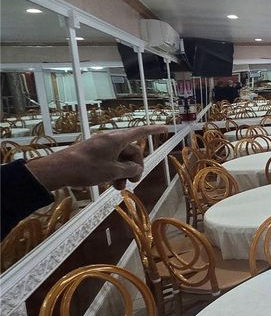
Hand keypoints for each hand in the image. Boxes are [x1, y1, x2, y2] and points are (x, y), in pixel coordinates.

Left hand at [26, 125, 168, 190]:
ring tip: (119, 188)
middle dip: (135, 167)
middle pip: (131, 150)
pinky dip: (114, 171)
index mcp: (117, 139)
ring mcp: (101, 146)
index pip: (141, 132)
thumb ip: (129, 170)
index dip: (154, 131)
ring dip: (123, 172)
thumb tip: (136, 170)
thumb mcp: (113, 171)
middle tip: (133, 182)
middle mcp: (110, 140)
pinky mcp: (93, 153)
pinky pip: (110, 160)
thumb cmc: (87, 168)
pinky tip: (110, 184)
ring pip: (120, 158)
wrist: (58, 170)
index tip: (166, 128)